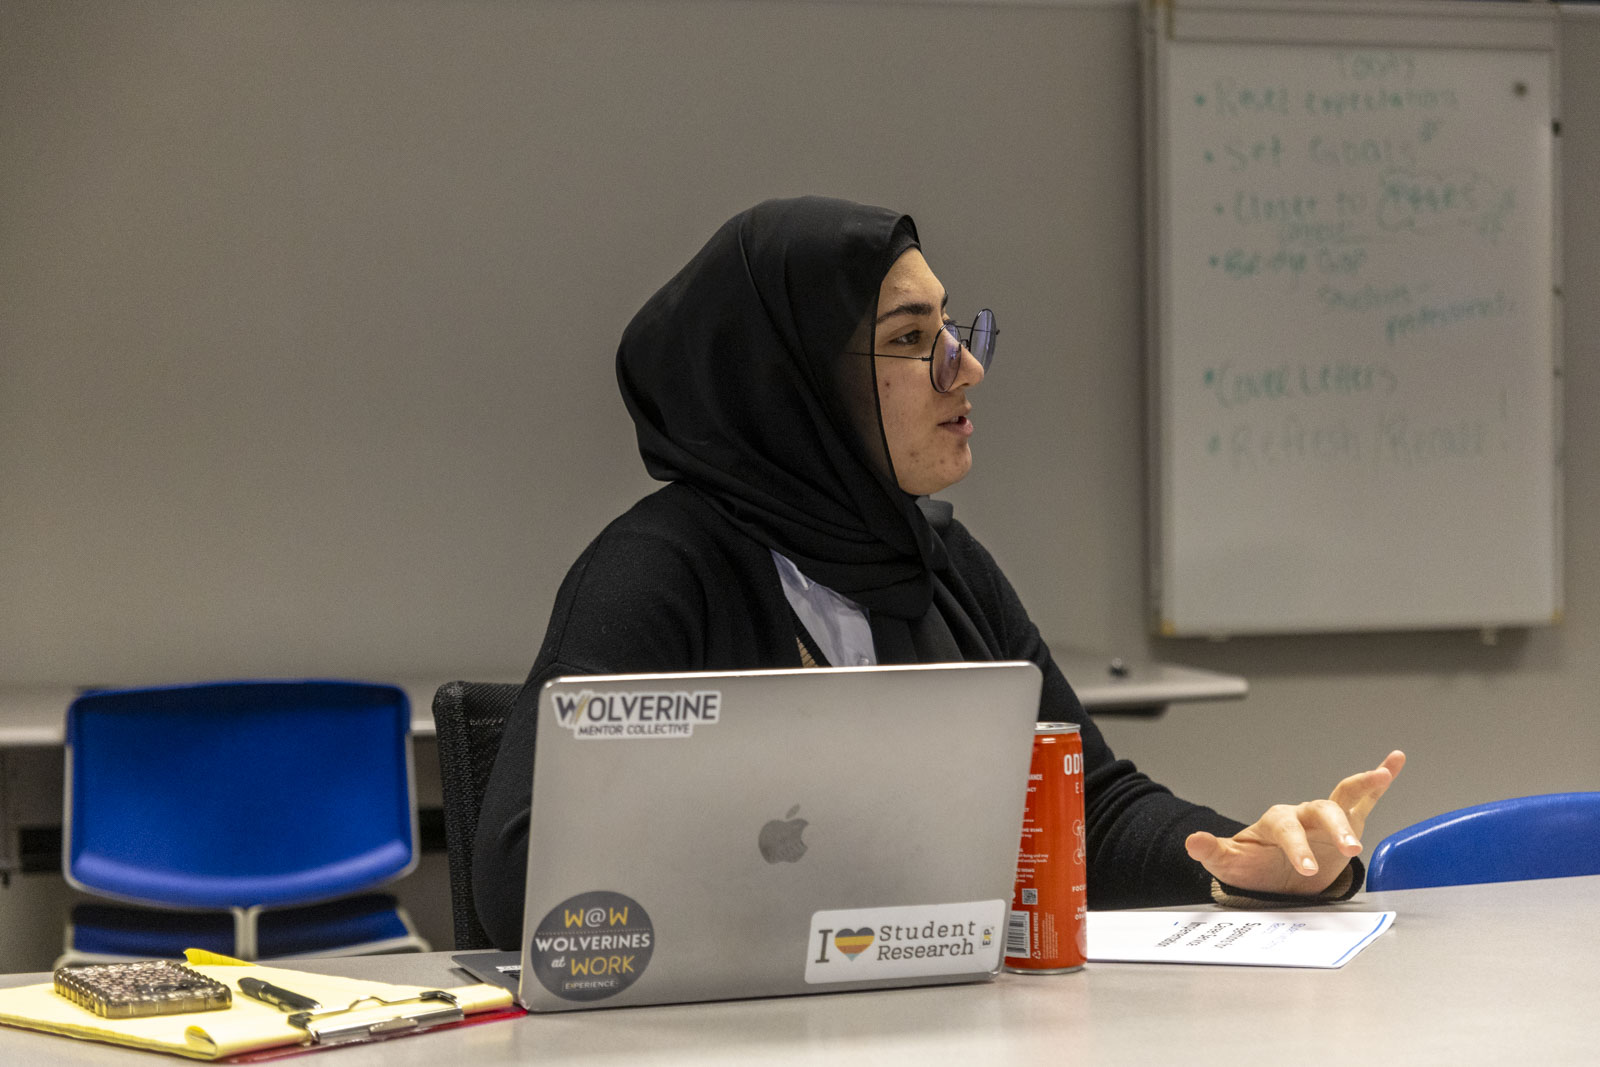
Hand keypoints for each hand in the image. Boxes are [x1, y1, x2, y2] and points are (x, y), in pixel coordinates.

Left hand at [1184, 750, 1405, 895]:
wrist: (1275, 877)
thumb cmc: (1255, 868)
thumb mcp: (1231, 864)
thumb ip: (1213, 852)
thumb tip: (1191, 842)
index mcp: (1275, 823)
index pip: (1286, 830)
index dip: (1296, 847)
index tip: (1307, 870)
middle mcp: (1302, 814)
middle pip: (1320, 811)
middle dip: (1334, 830)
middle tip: (1350, 850)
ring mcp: (1324, 817)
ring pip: (1343, 800)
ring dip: (1362, 788)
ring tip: (1381, 777)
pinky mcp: (1346, 822)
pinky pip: (1364, 796)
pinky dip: (1380, 778)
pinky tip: (1394, 761)